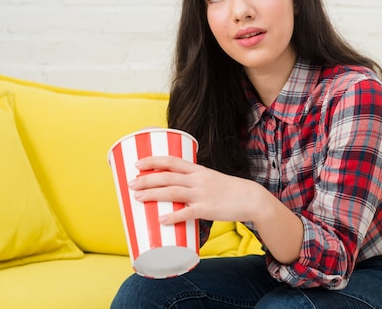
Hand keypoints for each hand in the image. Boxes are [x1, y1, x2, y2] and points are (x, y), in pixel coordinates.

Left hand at [128, 156, 259, 224]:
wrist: (250, 198)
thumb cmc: (229, 190)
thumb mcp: (210, 179)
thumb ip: (193, 183)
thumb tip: (174, 192)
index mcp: (198, 170)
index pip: (172, 161)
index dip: (153, 161)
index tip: (137, 163)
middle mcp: (198, 179)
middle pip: (167, 176)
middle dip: (146, 179)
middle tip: (130, 183)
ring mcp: (202, 194)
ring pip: (172, 192)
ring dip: (152, 194)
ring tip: (137, 197)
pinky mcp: (207, 209)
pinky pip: (187, 213)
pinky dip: (173, 216)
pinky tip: (161, 220)